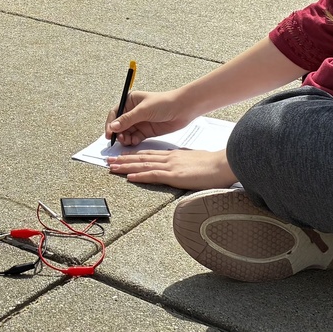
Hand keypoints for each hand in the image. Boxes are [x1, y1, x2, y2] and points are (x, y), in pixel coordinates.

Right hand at [106, 88, 198, 146]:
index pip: (115, 113)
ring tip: (126, 141)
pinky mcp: (146, 131)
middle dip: (117, 132)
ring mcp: (140, 122)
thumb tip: (112, 127)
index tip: (109, 133)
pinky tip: (133, 142)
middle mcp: (133, 112)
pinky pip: (135, 138)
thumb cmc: (164, 103)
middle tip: (118, 139)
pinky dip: (132, 141)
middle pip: (119, 124)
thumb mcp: (143, 110)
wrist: (183, 109)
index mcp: (130, 101)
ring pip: (126, 132)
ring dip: (124, 138)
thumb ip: (127, 119)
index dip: (110, 123)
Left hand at [108, 148, 236, 189]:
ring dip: (126, 166)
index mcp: (173, 155)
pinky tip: (129, 176)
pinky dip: (139, 175)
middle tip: (109, 160)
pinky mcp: (175, 175)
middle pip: (141, 158)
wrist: (223, 164)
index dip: (134, 155)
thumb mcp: (194, 161)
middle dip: (124, 159)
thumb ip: (184, 164)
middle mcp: (169, 159)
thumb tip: (180, 169)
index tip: (122, 156)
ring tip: (112, 167)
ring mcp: (171, 166)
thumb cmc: (213, 165)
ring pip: (143, 164)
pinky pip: (153, 175)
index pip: (149, 154)